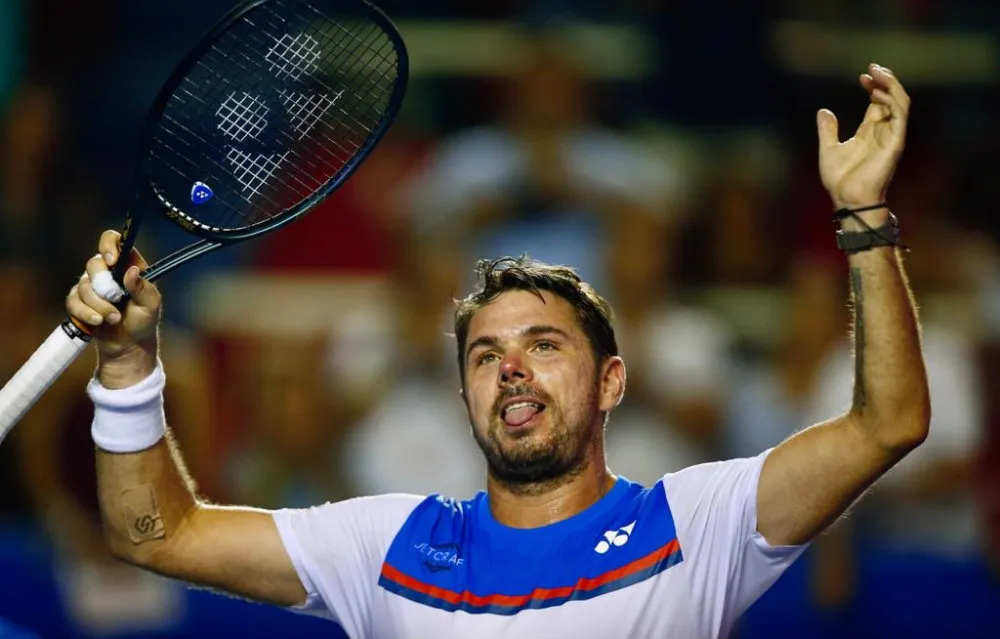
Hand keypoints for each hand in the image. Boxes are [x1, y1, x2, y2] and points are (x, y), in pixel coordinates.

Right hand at [65, 230, 161, 386]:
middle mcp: (108, 272)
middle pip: (93, 263)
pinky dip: (85, 313)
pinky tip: (98, 321)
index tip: (112, 261)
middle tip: (116, 299)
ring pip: (83, 286)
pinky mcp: (80, 302)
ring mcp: (92, 287)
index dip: (109, 245)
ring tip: (114, 318)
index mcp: (127, 265)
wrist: (129, 346)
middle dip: (103, 285)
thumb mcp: (151, 305)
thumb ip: (143, 288)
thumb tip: (132, 271)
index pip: (114, 241)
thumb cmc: (144, 322)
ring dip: (99, 305)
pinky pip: (73, 301)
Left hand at [817, 63, 909, 227]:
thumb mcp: (828, 149)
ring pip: (900, 102)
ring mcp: (891, 135)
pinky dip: (892, 100)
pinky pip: (900, 115)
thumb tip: (823, 111)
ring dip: (891, 85)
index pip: (878, 101)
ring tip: (877, 73)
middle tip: (872, 67)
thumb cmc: (839, 179)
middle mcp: (883, 131)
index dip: (873, 86)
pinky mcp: (895, 142)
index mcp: (869, 131)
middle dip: (884, 80)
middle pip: (891, 97)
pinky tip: (877, 92)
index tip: (862, 76)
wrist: (846, 198)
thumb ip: (828, 130)